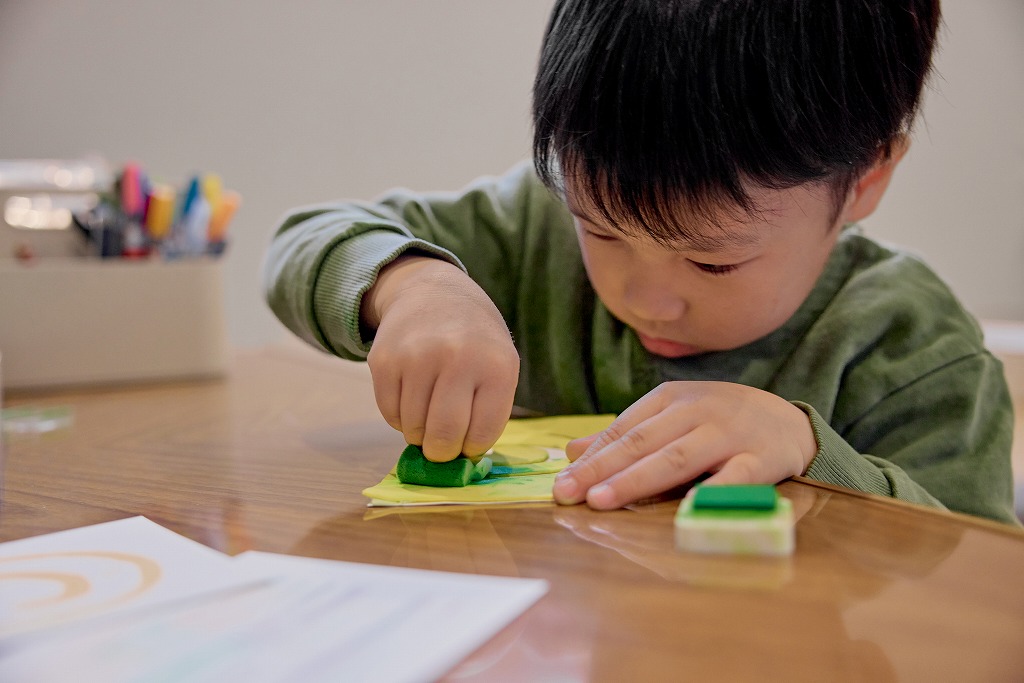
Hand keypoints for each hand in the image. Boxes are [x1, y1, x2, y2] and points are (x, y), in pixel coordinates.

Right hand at [362, 255, 519, 461]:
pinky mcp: (384, 360)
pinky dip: (400, 418)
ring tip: (429, 412)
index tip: (468, 442)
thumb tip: (460, 463)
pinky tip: (412, 398)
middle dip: (442, 452)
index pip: (482, 434)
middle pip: (444, 435)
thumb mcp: (500, 364)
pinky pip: (389, 413)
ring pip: (413, 429)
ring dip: (420, 433)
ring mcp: (417, 357)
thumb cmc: (474, 340)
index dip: (472, 448)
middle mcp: (457, 357)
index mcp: (497, 365)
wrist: (432, 292)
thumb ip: (488, 411)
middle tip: (442, 446)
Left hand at [551, 381, 817, 509]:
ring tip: (602, 499)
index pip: (624, 429)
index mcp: (670, 399)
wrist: (789, 420)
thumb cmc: (718, 422)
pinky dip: (710, 490)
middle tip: (568, 494)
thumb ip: (625, 435)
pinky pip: (734, 477)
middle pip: (643, 443)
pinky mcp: (762, 459)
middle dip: (601, 469)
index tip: (562, 483)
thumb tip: (572, 451)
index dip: (591, 458)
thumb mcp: (671, 417)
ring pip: (677, 457)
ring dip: (636, 479)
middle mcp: (696, 412)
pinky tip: (682, 507)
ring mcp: (729, 434)